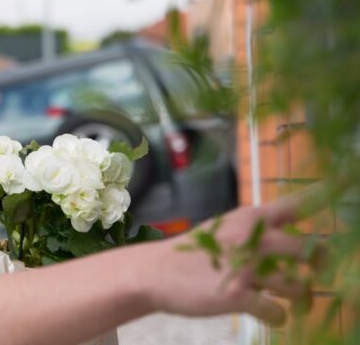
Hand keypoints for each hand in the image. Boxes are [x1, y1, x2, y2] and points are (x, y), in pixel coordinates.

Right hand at [142, 188, 324, 326]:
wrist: (156, 272)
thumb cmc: (193, 249)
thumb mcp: (224, 226)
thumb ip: (255, 227)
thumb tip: (288, 234)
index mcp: (250, 217)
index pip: (296, 204)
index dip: (325, 195)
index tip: (348, 180)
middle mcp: (253, 239)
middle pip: (309, 249)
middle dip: (320, 263)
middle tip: (317, 271)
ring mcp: (246, 268)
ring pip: (298, 286)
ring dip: (300, 298)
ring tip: (293, 301)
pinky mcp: (238, 296)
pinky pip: (277, 312)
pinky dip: (278, 316)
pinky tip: (269, 313)